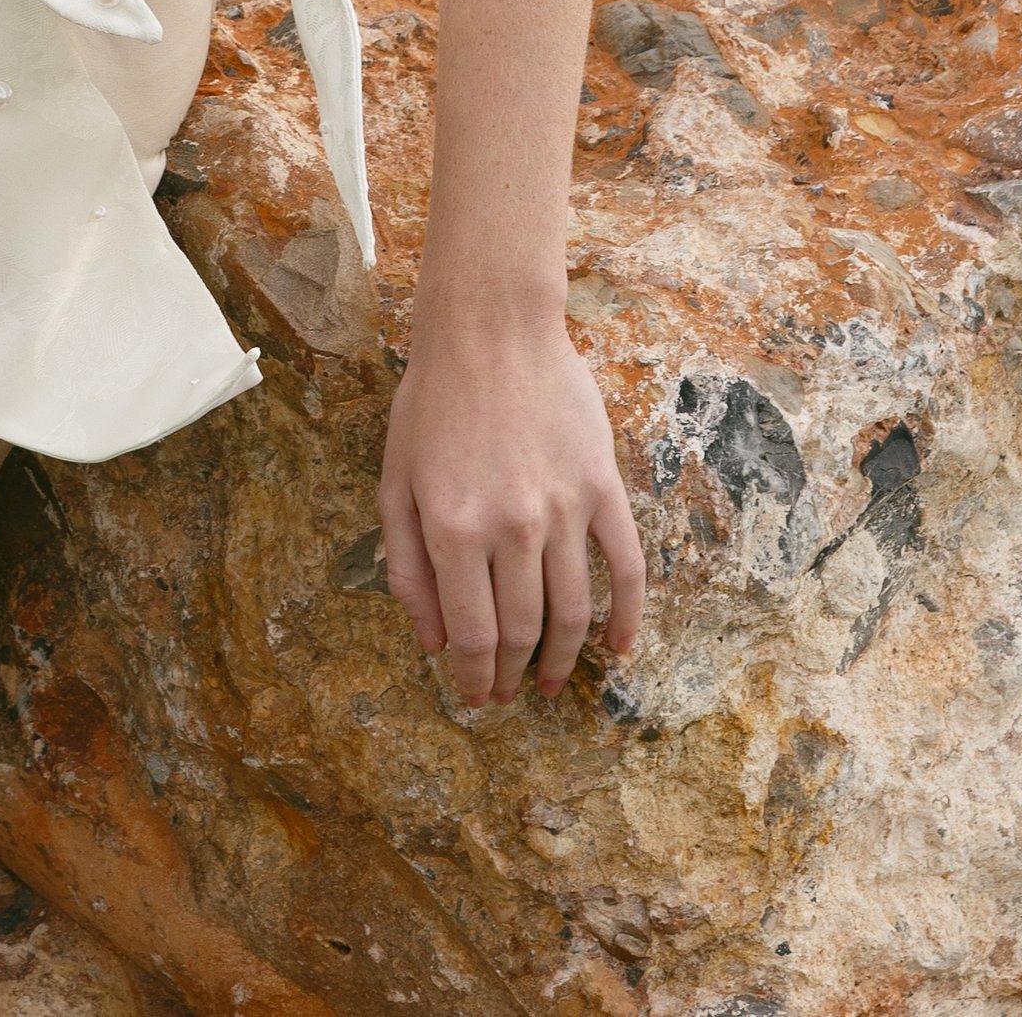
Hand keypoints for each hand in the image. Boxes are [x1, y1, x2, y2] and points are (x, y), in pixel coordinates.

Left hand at [378, 307, 645, 705]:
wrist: (491, 327)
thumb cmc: (433, 401)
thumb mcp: (395, 481)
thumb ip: (407, 567)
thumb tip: (431, 641)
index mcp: (454, 529)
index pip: (471, 635)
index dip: (473, 676)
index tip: (474, 696)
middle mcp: (512, 527)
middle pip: (521, 631)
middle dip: (511, 676)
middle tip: (506, 695)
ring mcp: (564, 508)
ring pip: (572, 611)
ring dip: (564, 660)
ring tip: (552, 684)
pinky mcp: (602, 487)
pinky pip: (626, 567)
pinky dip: (626, 616)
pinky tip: (617, 646)